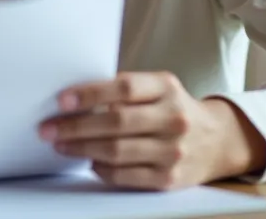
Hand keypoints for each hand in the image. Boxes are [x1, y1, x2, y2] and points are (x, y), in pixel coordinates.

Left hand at [38, 71, 265, 189]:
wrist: (217, 141)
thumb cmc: (173, 109)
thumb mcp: (158, 88)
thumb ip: (124, 91)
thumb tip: (73, 99)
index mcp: (166, 88)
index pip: (123, 88)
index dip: (90, 94)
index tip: (62, 100)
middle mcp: (173, 118)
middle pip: (116, 122)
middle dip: (75, 126)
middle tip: (48, 128)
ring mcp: (173, 151)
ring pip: (117, 151)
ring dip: (82, 149)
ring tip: (60, 145)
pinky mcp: (170, 178)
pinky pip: (126, 175)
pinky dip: (101, 169)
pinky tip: (88, 162)